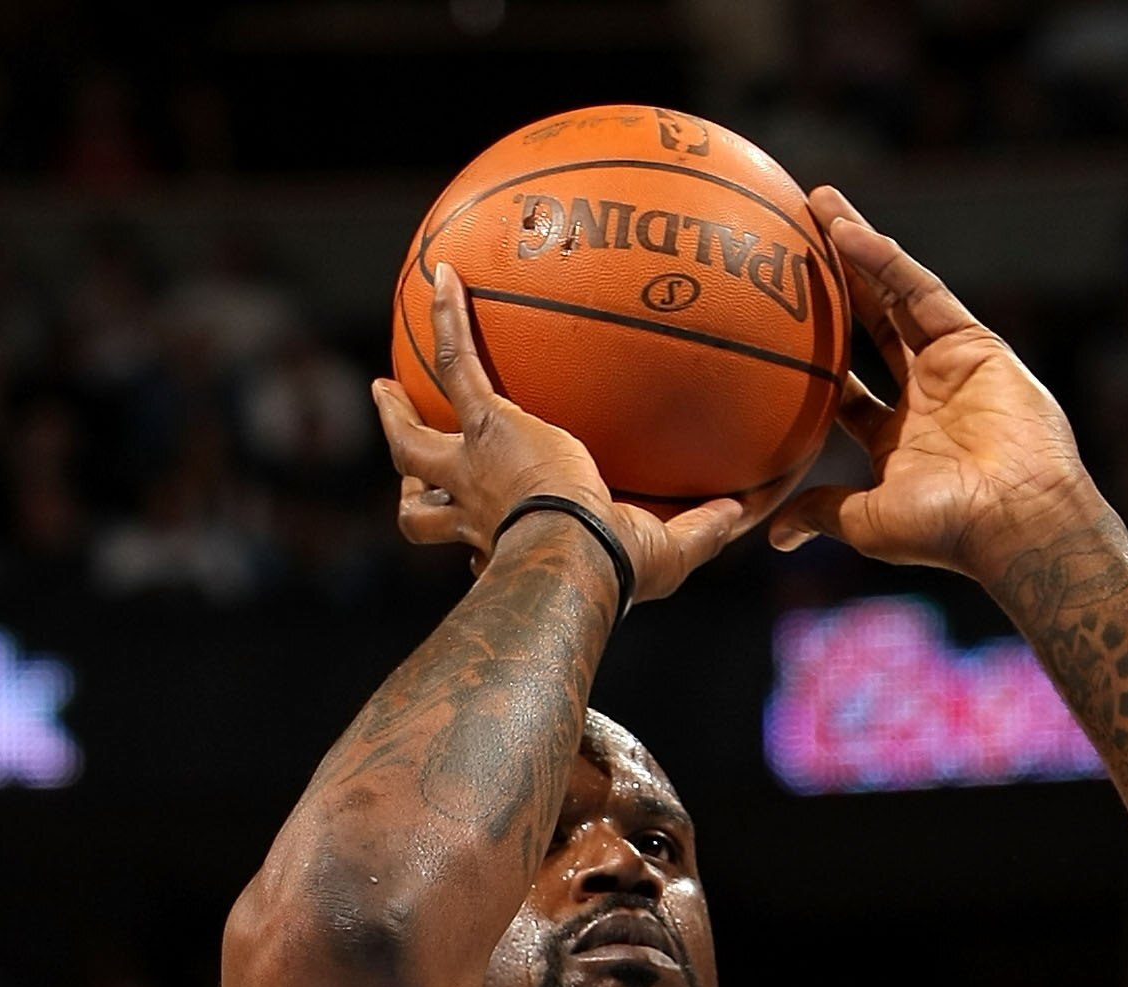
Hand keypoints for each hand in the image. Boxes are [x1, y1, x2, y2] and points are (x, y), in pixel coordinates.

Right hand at [372, 267, 776, 605]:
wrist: (573, 555)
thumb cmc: (610, 570)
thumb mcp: (666, 555)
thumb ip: (702, 529)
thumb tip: (743, 510)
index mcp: (509, 546)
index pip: (479, 547)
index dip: (472, 544)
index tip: (479, 536)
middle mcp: (476, 515)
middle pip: (421, 511)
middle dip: (411, 486)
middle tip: (407, 464)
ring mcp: (471, 470)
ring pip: (412, 449)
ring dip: (395, 420)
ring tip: (385, 388)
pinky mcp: (484, 426)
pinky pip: (459, 361)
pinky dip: (447, 318)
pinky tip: (444, 275)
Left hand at [770, 193, 1106, 582]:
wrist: (1015, 518)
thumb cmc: (945, 531)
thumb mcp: (867, 522)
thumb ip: (824, 511)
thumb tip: (773, 534)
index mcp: (895, 442)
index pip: (846, 390)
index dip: (814, 357)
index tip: (773, 326)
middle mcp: (921, 398)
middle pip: (867, 327)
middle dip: (831, 285)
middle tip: (790, 242)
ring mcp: (948, 365)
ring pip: (892, 294)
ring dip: (855, 248)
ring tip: (816, 203)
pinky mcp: (973, 340)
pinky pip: (920, 289)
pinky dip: (884, 259)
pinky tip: (846, 231)